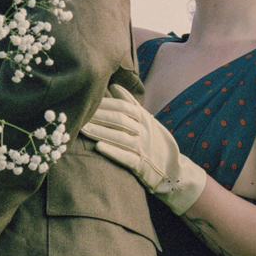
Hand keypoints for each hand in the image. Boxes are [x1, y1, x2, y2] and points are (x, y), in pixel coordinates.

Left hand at [80, 84, 207, 213]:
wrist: (173, 169)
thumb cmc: (154, 141)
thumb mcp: (147, 120)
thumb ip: (131, 103)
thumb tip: (114, 86)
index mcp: (144, 119)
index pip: (124, 107)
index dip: (106, 103)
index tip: (89, 100)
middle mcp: (144, 132)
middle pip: (120, 120)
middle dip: (99, 116)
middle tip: (81, 113)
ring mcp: (143, 148)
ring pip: (120, 137)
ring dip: (100, 132)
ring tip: (83, 129)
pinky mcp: (142, 166)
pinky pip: (126, 158)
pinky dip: (113, 152)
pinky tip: (98, 147)